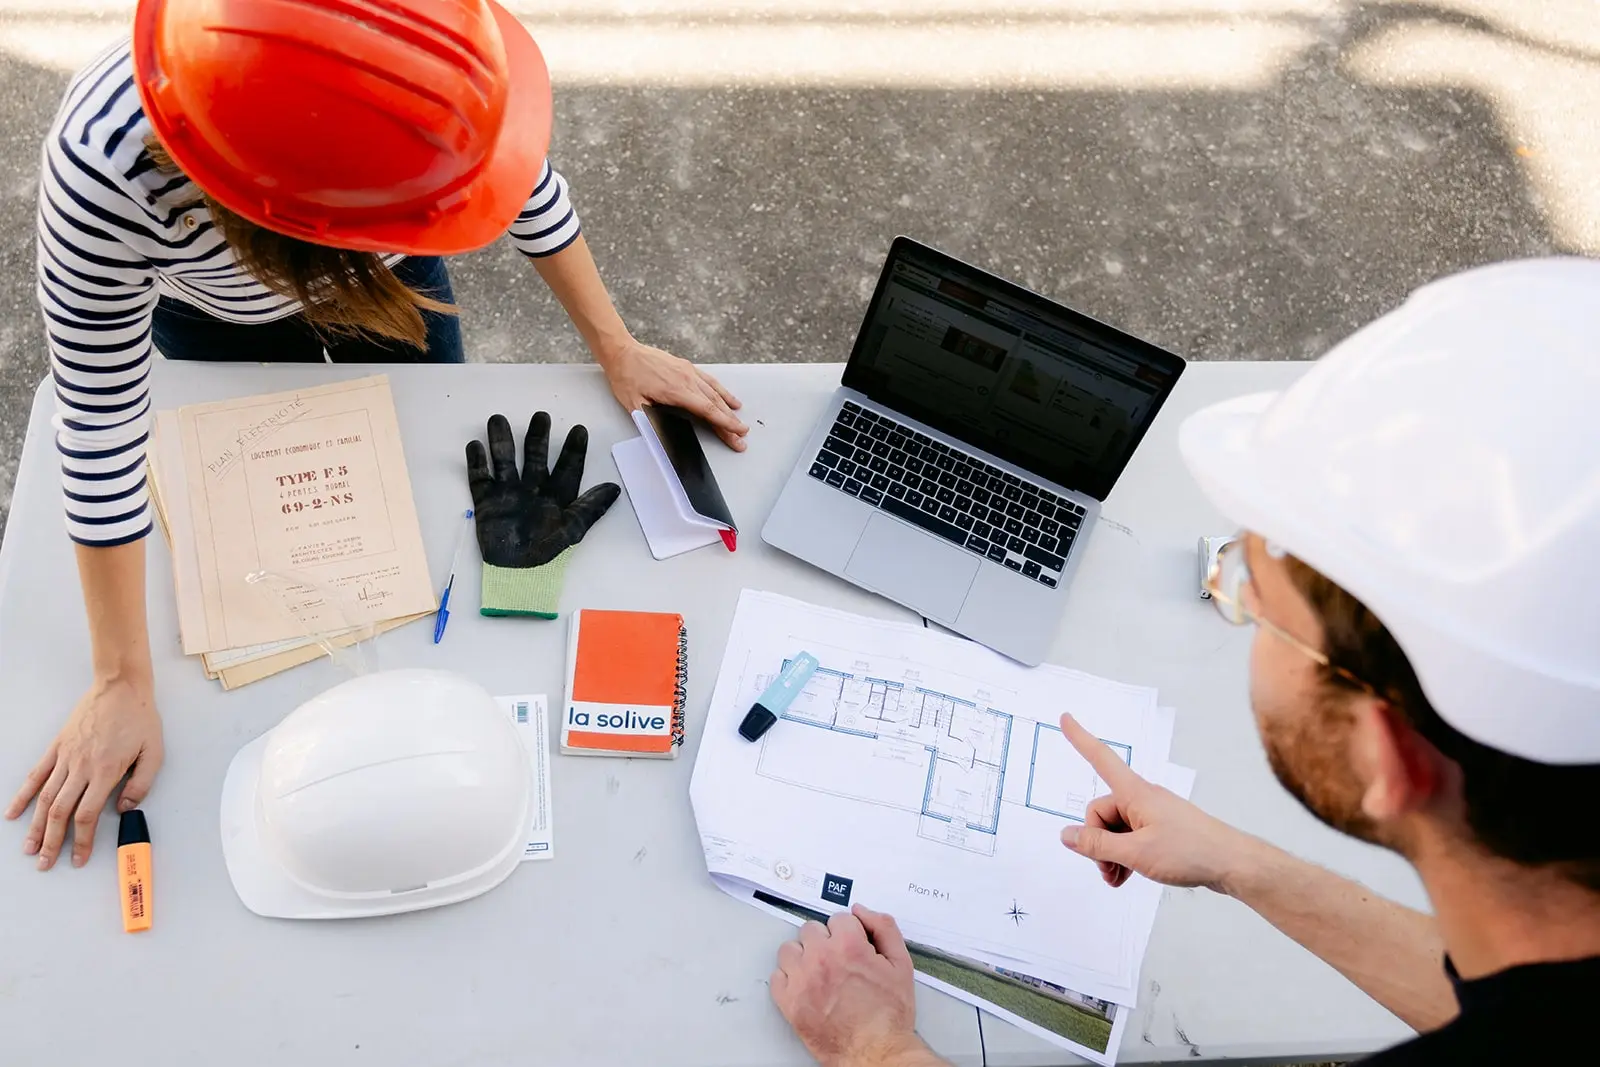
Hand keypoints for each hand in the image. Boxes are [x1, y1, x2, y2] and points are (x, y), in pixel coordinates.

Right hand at [6, 676, 162, 869]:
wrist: (120, 687)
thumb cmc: (140, 718)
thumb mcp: (154, 752)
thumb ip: (142, 783)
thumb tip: (125, 807)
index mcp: (106, 771)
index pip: (88, 815)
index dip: (82, 841)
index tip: (78, 858)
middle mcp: (81, 767)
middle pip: (60, 812)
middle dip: (52, 842)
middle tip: (45, 863)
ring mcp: (65, 757)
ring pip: (44, 798)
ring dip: (35, 826)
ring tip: (29, 848)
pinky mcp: (57, 746)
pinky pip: (35, 774)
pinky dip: (22, 795)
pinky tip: (13, 813)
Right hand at [466, 413, 620, 566]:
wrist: (517, 572)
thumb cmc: (548, 550)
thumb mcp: (574, 529)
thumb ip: (592, 507)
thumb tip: (615, 488)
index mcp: (556, 495)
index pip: (567, 467)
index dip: (574, 450)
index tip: (580, 429)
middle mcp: (532, 489)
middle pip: (535, 456)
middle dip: (537, 436)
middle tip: (541, 416)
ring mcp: (508, 493)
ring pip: (505, 461)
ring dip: (501, 441)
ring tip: (497, 419)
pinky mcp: (486, 502)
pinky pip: (479, 479)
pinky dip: (476, 463)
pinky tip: (475, 445)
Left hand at [598, 338, 748, 450]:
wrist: (622, 351)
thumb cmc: (626, 377)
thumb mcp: (634, 405)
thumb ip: (652, 422)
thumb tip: (665, 439)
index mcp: (676, 390)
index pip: (707, 410)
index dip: (724, 423)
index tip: (737, 432)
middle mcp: (686, 380)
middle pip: (714, 403)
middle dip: (730, 421)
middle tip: (741, 436)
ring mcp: (688, 372)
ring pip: (714, 392)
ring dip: (728, 407)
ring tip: (739, 419)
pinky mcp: (686, 367)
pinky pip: (709, 380)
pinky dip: (721, 390)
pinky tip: (728, 398)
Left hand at [770, 905, 935, 1066]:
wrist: (877, 1053)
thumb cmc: (890, 1015)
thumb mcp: (901, 965)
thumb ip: (883, 928)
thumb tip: (861, 911)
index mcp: (848, 946)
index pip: (838, 918)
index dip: (848, 933)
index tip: (852, 947)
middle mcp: (821, 958)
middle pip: (811, 930)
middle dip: (825, 942)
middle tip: (838, 961)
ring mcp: (801, 980)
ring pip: (790, 949)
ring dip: (803, 957)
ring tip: (819, 973)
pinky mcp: (789, 1003)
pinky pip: (777, 977)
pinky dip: (788, 980)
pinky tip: (805, 987)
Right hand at [1058, 712, 1254, 892]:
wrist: (1232, 864)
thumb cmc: (1190, 851)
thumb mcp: (1136, 852)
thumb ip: (1097, 845)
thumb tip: (1067, 835)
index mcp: (1135, 793)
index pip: (1100, 759)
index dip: (1080, 739)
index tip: (1066, 718)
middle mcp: (1142, 799)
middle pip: (1102, 813)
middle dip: (1098, 842)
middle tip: (1107, 869)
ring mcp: (1153, 814)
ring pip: (1116, 829)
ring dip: (1111, 854)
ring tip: (1118, 878)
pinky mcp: (1162, 830)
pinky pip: (1132, 838)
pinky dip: (1125, 856)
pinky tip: (1127, 875)